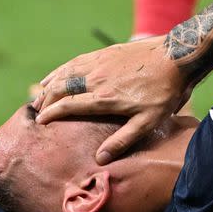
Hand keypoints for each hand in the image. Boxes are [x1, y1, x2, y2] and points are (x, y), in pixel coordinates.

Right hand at [33, 36, 190, 163]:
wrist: (176, 56)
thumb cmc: (164, 92)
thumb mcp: (148, 122)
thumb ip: (122, 140)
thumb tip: (100, 158)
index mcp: (104, 98)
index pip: (68, 106)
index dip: (50, 114)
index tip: (39, 122)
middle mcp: (96, 79)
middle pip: (61, 88)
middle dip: (45, 100)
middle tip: (36, 111)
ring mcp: (99, 63)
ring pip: (66, 73)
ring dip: (50, 84)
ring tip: (40, 94)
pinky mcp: (105, 53)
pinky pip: (76, 61)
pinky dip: (62, 69)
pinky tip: (58, 73)